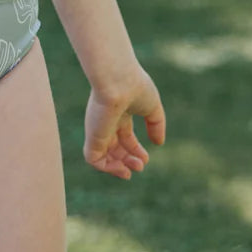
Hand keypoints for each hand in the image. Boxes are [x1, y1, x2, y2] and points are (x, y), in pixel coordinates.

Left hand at [83, 60, 165, 178]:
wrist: (118, 80)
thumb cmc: (136, 88)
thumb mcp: (152, 107)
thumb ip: (156, 124)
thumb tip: (158, 143)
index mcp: (120, 112)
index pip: (125, 136)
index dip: (135, 150)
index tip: (146, 158)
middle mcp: (107, 122)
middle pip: (115, 147)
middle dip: (128, 160)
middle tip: (140, 166)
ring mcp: (99, 129)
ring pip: (102, 155)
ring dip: (117, 168)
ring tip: (130, 171)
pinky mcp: (93, 136)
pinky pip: (93, 159)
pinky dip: (107, 168)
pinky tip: (121, 168)